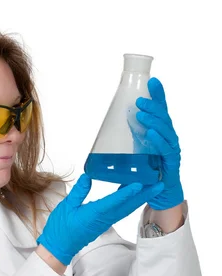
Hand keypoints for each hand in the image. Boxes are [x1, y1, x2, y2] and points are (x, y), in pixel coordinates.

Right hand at [36, 173, 164, 265]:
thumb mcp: (66, 206)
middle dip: (145, 194)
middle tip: (160, 184)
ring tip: (153, 186)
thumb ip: (79, 191)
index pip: (114, 201)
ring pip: (127, 207)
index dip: (127, 192)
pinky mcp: (105, 221)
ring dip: (141, 197)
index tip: (140, 184)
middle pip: (128, 205)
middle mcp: (104, 217)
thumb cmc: (61, 228)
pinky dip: (130, 200)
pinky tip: (134, 192)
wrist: (59, 247)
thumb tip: (89, 176)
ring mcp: (106, 220)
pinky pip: (121, 209)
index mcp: (94, 213)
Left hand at [135, 77, 183, 209]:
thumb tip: (104, 128)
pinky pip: (166, 150)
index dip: (158, 95)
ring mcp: (171, 150)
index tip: (152, 80)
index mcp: (159, 133)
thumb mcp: (134, 151)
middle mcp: (168, 138)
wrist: (159, 195)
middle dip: (153, 106)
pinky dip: (158, 141)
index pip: (160, 110)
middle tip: (139, 99)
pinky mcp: (171, 164)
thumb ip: (125, 139)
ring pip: (166, 131)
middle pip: (164, 117)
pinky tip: (151, 133)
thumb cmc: (147, 171)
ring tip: (142, 114)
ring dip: (153, 121)